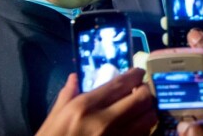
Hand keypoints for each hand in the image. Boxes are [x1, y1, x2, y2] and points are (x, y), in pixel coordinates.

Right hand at [36, 69, 156, 135]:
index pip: (122, 83)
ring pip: (149, 117)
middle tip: (140, 89)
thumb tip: (75, 77)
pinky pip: (144, 134)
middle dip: (145, 90)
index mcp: (85, 107)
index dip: (136, 74)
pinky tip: (136, 125)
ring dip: (148, 110)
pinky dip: (144, 127)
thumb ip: (67, 95)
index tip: (138, 73)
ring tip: (140, 108)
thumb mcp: (53, 118)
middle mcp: (105, 121)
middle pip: (143, 98)